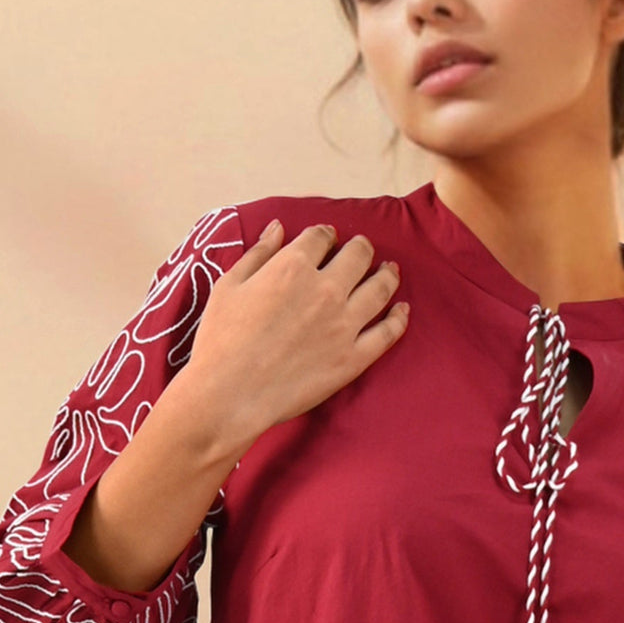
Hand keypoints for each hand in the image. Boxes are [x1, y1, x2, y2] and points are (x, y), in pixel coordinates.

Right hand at [182, 219, 408, 456]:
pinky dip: (399, 319)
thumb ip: (258, 253)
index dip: (325, 234)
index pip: (321, 237)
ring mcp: (344, 324)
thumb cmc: (220, 340)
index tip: (326, 238)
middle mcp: (325, 290)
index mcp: (293, 267)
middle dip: (360, 248)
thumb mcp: (229, 286)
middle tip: (361, 249)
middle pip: (358, 256)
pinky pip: (387, 333)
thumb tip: (277, 227)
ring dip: (387, 274)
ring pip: (380, 288)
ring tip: (390, 270)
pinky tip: (402, 310)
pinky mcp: (353, 357)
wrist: (229, 395)